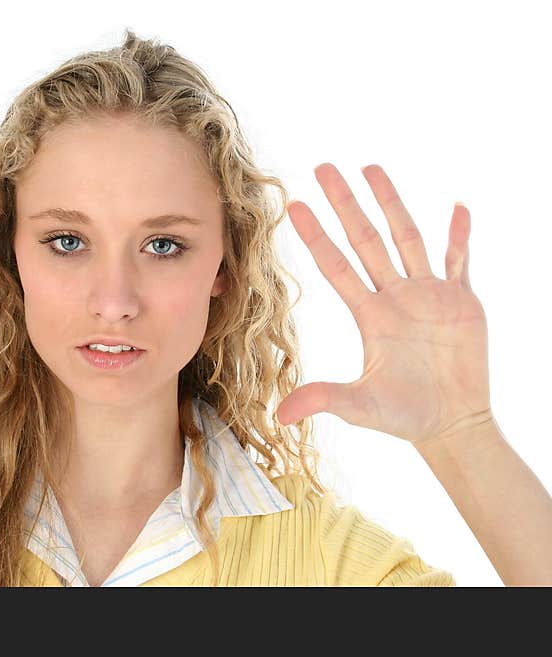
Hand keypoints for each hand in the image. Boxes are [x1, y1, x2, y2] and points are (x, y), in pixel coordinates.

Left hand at [274, 163, 491, 446]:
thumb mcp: (361, 406)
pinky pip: (461, 261)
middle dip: (346, 203)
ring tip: (371, 168)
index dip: (316, 236)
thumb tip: (280, 416)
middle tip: (323, 166)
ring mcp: (428, 294)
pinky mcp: (462, 301)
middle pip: (366, 239)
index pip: (336, 266)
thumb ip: (324, 399)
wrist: (450, 423)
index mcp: (369, 314)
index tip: (295, 205)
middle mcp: (393, 296)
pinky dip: (460, 236)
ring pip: (407, 238)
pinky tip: (458, 208)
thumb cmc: (403, 415)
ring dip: (392, 203)